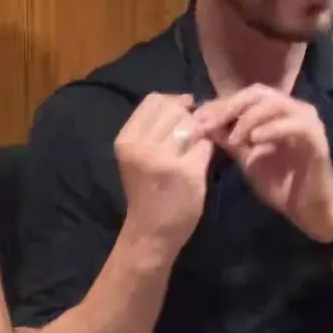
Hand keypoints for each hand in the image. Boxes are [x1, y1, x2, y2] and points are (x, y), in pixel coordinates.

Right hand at [113, 94, 214, 258]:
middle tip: (188, 139)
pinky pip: (205, 146)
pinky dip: (206, 152)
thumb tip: (187, 100)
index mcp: (126, 139)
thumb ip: (155, 126)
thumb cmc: (145, 191)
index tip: (181, 118)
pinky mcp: (187, 172)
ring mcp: (164, 159)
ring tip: (191, 153)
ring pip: (192, 125)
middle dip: (187, 119)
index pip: (154, 100)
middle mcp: (141, 146)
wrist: (150, 232)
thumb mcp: (137, 153)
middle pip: (174, 110)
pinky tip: (197, 166)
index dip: (173, 103)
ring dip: (198, 135)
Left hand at [194, 85, 332, 241]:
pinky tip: (254, 140)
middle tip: (208, 124)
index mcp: (276, 111)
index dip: (219, 105)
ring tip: (233, 138)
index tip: (196, 119)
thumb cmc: (278, 183)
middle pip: (258, 94)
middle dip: (230, 107)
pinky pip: (295, 125)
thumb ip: (228, 139)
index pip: (245, 96)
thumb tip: (201, 123)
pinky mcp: (316, 139)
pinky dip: (273, 129)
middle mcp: (293, 109)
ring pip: (275, 104)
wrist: (307, 209)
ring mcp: (307, 121)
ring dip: (249, 118)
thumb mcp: (246, 158)